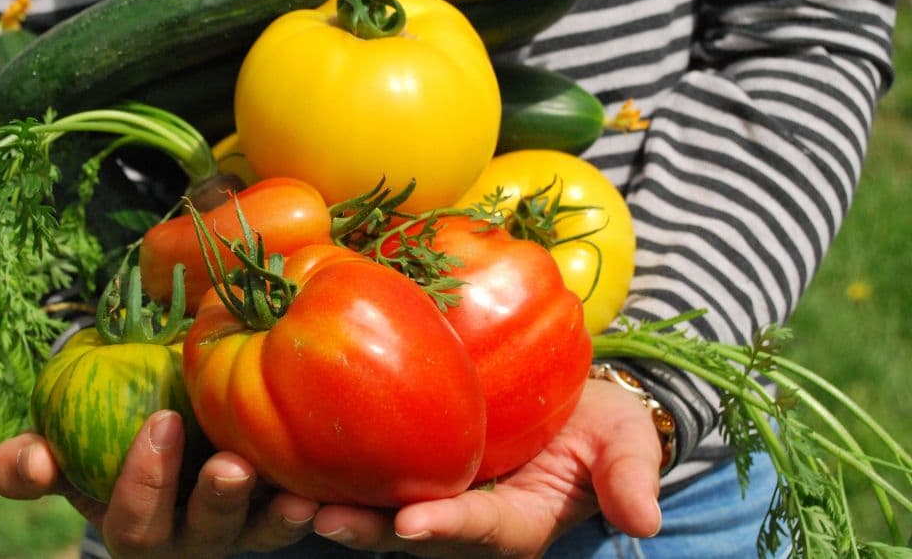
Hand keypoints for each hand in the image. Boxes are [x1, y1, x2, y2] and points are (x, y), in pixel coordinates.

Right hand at [0, 410, 318, 556]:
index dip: (144, 481)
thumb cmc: (105, 448)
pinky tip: (330, 484)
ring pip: (260, 533)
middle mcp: (191, 540)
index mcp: (137, 527)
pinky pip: (302, 516)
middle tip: (231, 465)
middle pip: (206, 535)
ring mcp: (240, 531)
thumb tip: (29, 461)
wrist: (164, 437)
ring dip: (277, 516)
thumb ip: (30, 465)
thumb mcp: (64, 458)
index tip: (160, 422)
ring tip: (298, 495)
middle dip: (217, 502)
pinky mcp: (281, 512)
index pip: (135, 521)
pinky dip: (319, 504)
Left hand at [309, 379, 664, 557]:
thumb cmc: (600, 422)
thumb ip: (629, 477)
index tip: (413, 524)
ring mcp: (433, 495)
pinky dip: (332, 467)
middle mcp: (465, 520)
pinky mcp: (408, 466)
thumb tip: (646, 521)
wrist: (570, 400)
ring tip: (289, 496)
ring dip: (336, 506)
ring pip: (378, 509)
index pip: (481, 530)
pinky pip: (369, 472)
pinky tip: (288, 451)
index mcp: (517, 522)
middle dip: (369, 530)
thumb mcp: (625, 442)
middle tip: (324, 519)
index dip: (448, 528)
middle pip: (412, 533)